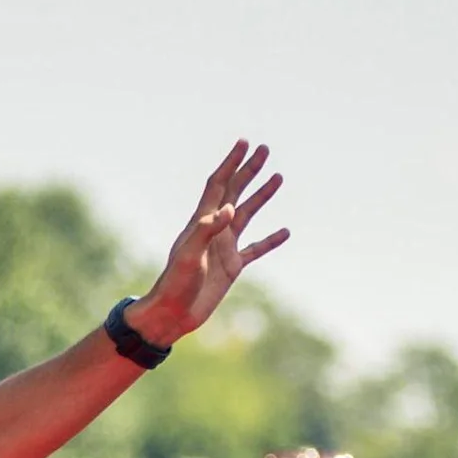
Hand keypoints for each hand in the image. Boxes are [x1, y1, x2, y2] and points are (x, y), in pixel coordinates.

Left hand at [124, 141, 288, 346]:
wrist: (173, 314)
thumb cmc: (175, 283)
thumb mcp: (189, 255)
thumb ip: (208, 230)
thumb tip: (230, 209)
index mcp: (201, 221)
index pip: (218, 184)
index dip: (231, 163)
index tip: (245, 143)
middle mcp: (214, 229)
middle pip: (235, 191)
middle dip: (249, 170)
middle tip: (265, 149)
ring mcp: (224, 247)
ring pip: (247, 214)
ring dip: (262, 196)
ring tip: (278, 177)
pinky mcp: (232, 267)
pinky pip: (256, 249)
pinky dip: (270, 240)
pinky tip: (285, 232)